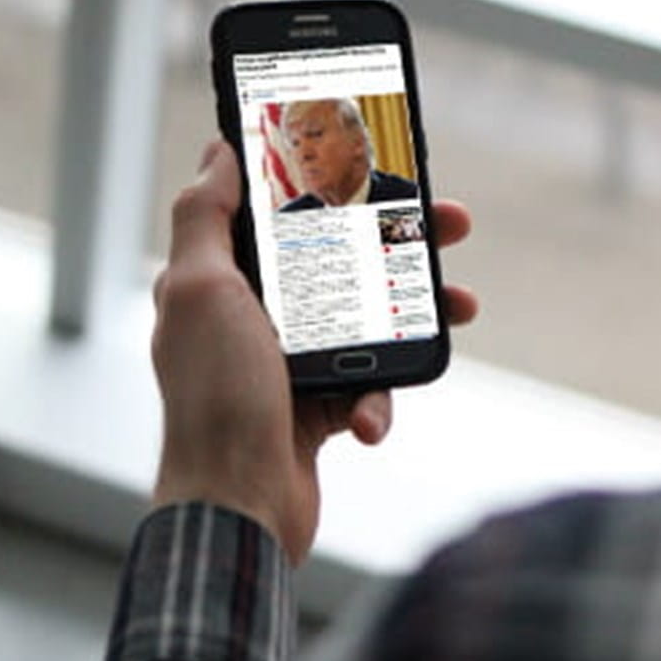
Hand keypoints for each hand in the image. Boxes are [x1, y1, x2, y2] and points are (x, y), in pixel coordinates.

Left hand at [151, 140, 476, 563]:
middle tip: (451, 224)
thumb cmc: (213, 397)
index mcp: (227, 280)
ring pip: (368, 320)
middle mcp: (258, 316)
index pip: (285, 216)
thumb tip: (217, 151)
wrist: (235, 509)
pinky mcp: (318, 405)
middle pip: (341, 261)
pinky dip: (377, 400)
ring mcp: (291, 363)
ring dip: (416, 315)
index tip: (380, 167)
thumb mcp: (199, 291)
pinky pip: (368, 386)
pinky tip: (367, 418)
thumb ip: (202, 217)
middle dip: (400, 242)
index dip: (332, 187)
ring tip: (461, 307)